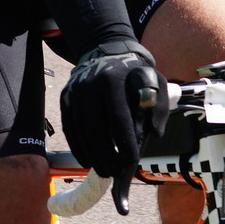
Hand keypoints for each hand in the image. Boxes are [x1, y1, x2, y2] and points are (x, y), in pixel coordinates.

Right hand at [60, 38, 169, 176]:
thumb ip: (158, 109)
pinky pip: (69, 128)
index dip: (124, 142)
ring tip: (104, 170)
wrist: (108, 51)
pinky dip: (78, 147)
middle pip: (94, 128)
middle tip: (115, 172)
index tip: (131, 162)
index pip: (117, 116)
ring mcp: (74, 91)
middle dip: (105, 155)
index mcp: (113, 80)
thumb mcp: (156, 83)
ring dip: (91, 155)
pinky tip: (88, 160)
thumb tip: (154, 134)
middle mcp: (89, 84)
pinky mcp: (65, 98)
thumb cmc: (136, 74)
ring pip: (79, 131)